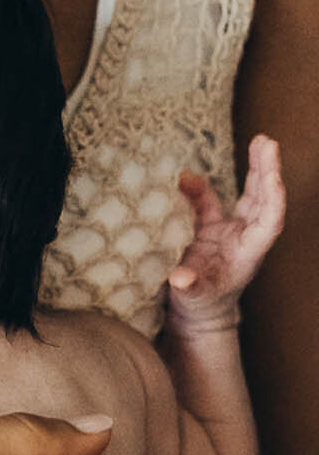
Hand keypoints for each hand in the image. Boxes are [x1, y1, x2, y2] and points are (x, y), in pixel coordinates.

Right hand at [169, 136, 285, 330]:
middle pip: (264, 199)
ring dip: (254, 168)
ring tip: (259, 140)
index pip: (269, 222)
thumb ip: (190, 287)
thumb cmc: (201, 307)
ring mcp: (229, 231)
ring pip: (249, 194)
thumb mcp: (194, 298)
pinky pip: (209, 201)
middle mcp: (244, 237)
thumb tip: (180, 278)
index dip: (273, 199)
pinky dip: (199, 188)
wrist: (197, 313)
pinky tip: (185, 177)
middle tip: (268, 142)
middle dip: (268, 171)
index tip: (273, 177)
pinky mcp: (211, 229)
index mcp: (248, 253)